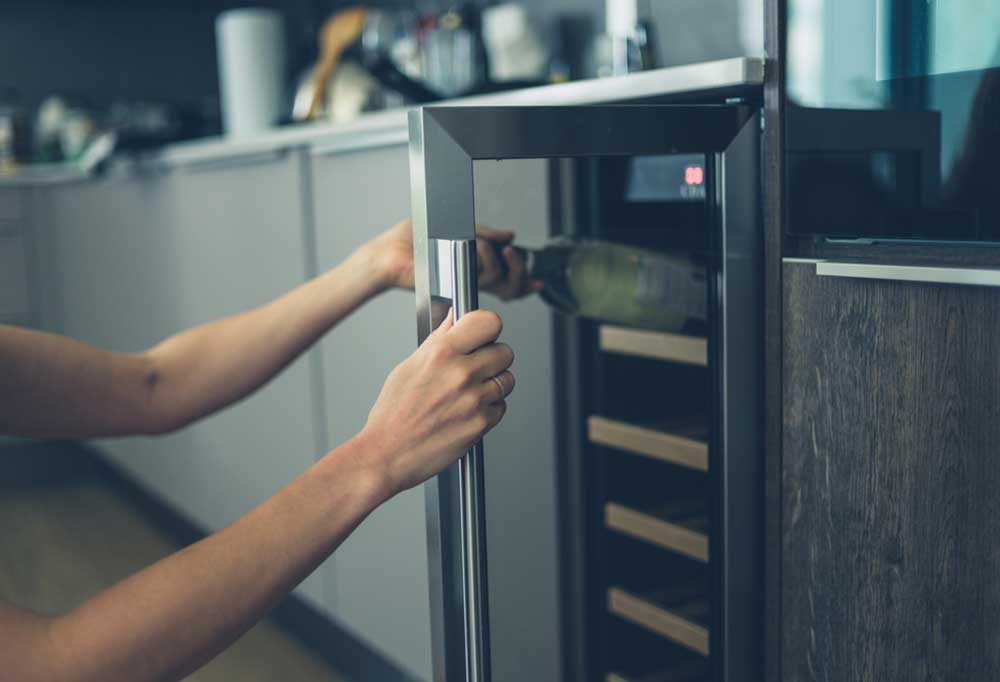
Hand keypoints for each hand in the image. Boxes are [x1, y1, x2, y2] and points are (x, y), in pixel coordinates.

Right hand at [360, 309, 514, 494]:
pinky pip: (501, 407)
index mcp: (441, 353)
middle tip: (479, 366)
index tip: (483, 334)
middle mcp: (461, 374)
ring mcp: (473, 400)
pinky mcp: (481, 424)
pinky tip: (469, 410)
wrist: (387, 454)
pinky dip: (490, 408)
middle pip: (505, 352)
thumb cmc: (392, 414)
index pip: (488, 323)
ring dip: (494, 384)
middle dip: (494, 357)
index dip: (488, 328)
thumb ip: (438, 340)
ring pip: (507, 380)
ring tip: (471, 391)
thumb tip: (453, 318)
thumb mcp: (408, 367)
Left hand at [367, 218, 539, 298]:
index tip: (537, 281)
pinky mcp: (455, 286)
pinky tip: (486, 251)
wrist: (388, 253)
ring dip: (497, 258)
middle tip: (513, 252)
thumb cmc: (412, 239)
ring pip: (500, 280)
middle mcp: (472, 279)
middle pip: (511, 286)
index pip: (505, 281)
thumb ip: (485, 232)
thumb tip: (509, 235)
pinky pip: (484, 278)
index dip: (524, 282)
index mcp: (473, 267)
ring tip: (483, 245)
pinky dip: (488, 260)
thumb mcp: (455, 225)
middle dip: (519, 269)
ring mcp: (465, 284)